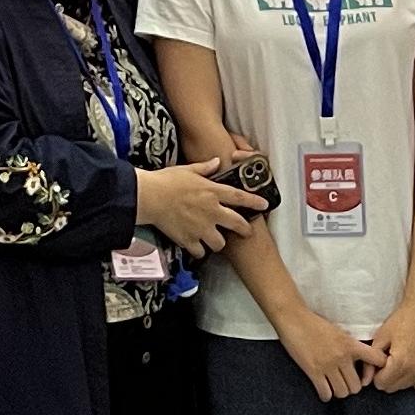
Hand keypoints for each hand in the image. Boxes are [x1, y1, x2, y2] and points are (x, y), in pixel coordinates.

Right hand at [138, 161, 271, 256]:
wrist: (149, 197)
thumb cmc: (167, 180)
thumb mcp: (188, 169)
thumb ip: (205, 168)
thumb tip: (216, 162)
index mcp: (212, 192)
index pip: (240, 198)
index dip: (255, 202)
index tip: (265, 206)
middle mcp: (211, 211)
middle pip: (237, 224)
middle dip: (245, 229)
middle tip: (247, 232)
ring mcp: (201, 228)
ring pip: (220, 243)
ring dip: (218, 242)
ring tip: (213, 240)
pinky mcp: (189, 240)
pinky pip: (200, 252)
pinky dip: (199, 251)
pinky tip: (196, 246)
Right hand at [271, 304, 378, 401]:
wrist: (294, 319)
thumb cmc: (315, 323)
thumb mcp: (339, 332)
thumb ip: (350, 345)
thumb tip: (360, 360)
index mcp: (351, 344)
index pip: (377, 360)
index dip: (378, 369)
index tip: (370, 373)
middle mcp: (342, 356)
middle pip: (356, 386)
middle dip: (351, 387)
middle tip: (345, 382)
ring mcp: (327, 365)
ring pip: (342, 392)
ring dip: (339, 391)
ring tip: (334, 386)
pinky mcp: (313, 371)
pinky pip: (325, 393)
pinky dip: (326, 395)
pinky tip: (323, 389)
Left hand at [366, 300, 414, 393]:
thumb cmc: (401, 320)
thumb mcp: (380, 338)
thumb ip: (370, 362)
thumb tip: (365, 380)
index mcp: (401, 363)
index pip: (381, 384)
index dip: (376, 373)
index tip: (379, 360)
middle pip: (393, 387)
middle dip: (387, 376)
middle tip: (389, 358)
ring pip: (405, 386)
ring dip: (399, 377)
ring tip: (400, 358)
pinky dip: (413, 377)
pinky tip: (411, 363)